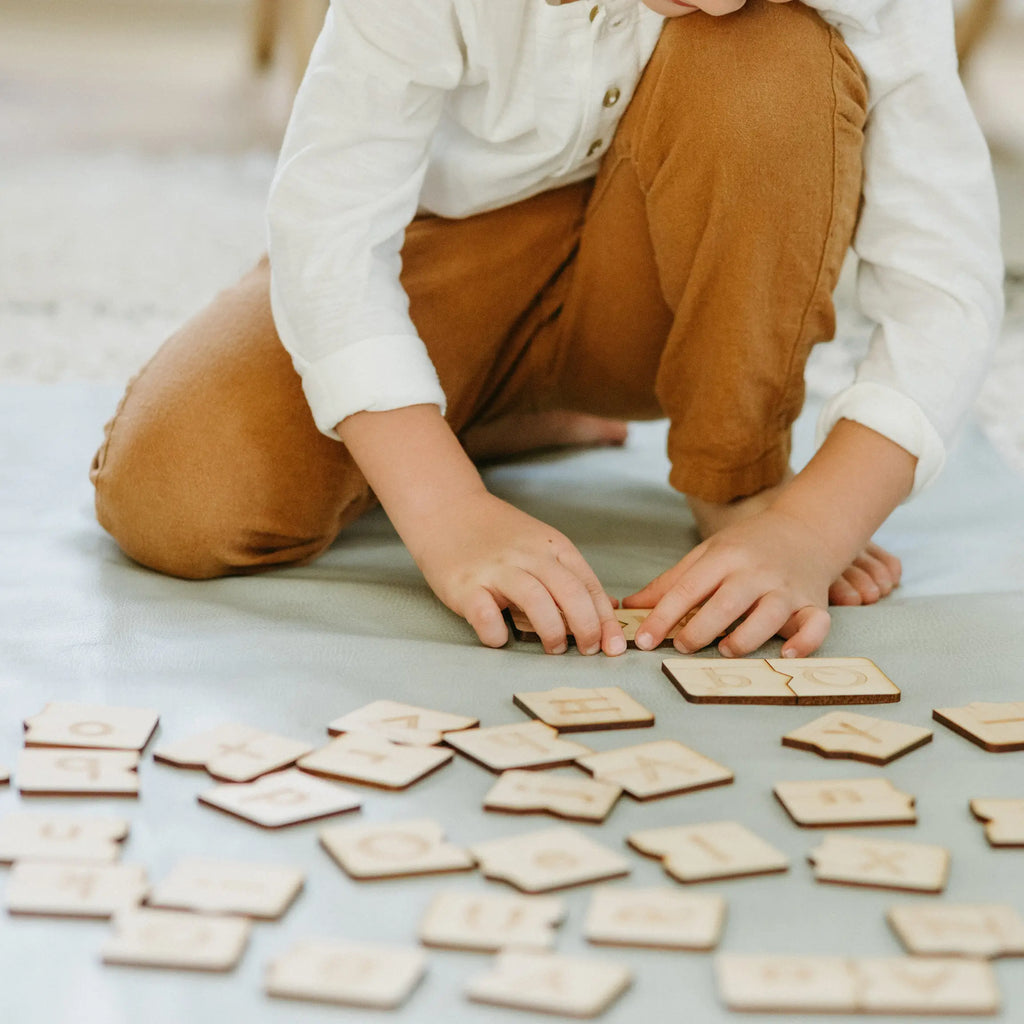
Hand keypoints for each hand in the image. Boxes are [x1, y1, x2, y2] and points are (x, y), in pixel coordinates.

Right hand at [408, 490, 626, 655]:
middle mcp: (528, 555)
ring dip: (552, 631)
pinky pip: (486, 615)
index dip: (605, 619)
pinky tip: (501, 638)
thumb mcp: (539, 544)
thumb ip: (566, 573)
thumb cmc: (496, 534)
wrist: (447, 508)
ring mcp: (496, 569)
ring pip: (536, 601)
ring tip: (554, 648)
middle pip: (570, 592)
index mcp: (552, 546)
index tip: (613, 645)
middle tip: (588, 650)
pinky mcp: (465, 585)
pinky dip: (497, 633)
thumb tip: (603, 609)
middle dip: (587, 627)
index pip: (588, 585)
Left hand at [624, 507, 840, 657]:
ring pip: (769, 616)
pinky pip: (816, 625)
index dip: (662, 617)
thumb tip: (629, 607)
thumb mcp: (706, 555)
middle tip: (682, 647)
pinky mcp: (814, 604)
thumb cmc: (748, 546)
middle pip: (726, 603)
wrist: (806, 528)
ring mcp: (787, 589)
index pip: (688, 588)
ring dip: (746, 638)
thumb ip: (670, 583)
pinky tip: (787, 655)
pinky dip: (806, 642)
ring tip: (727, 649)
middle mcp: (755, 573)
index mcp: (724, 558)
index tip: (643, 641)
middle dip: (700, 629)